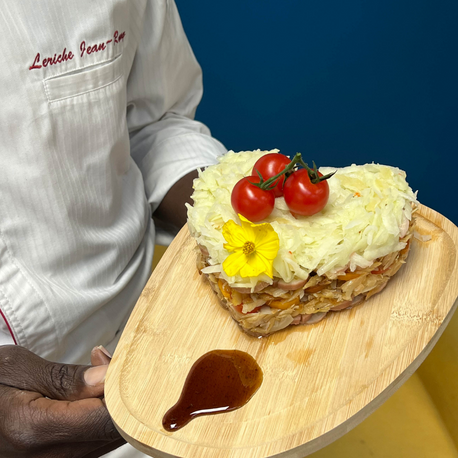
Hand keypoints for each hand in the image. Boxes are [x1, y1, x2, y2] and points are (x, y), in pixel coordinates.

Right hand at [0, 345, 124, 457]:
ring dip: (113, 403)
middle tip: (110, 361)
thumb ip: (67, 377)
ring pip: (107, 438)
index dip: (126, 391)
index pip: (106, 419)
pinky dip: (101, 416)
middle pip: (112, 431)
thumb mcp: (18, 369)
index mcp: (35, 430)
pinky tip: (92, 392)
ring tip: (99, 370)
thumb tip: (108, 377)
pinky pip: (94, 442)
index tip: (127, 364)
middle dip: (123, 394)